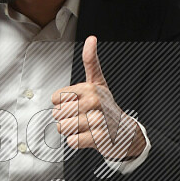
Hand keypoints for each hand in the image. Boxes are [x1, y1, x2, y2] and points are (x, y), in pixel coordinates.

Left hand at [51, 35, 144, 159]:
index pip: (56, 98)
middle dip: (66, 118)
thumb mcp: (98, 81)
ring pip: (64, 128)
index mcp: (90, 88)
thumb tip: (92, 38)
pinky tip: (89, 136)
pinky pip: (72, 141)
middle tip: (82, 117)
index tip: (76, 104)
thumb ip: (91, 61)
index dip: (62, 104)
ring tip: (85, 126)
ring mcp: (97, 120)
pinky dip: (77, 141)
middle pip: (57, 114)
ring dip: (71, 130)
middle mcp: (94, 102)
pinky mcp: (98, 138)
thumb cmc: (106, 106)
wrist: (124, 131)